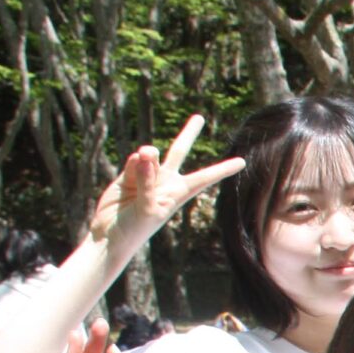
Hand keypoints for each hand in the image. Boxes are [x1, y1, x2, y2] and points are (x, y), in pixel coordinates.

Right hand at [86, 116, 246, 252]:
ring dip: (148, 155)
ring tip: (143, 162)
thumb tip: (146, 152)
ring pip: (151, 154)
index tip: (243, 162)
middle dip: (188, 133)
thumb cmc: (135, 228)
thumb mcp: (148, 208)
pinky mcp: (129, 173)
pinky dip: (132, 165)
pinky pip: (133, 160)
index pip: (205, 177)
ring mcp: (147, 175)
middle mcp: (166, 181)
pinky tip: (129, 176)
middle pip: (179, 151)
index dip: (223, 169)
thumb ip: (148, 180)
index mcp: (179, 193)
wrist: (110, 234)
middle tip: (199, 117)